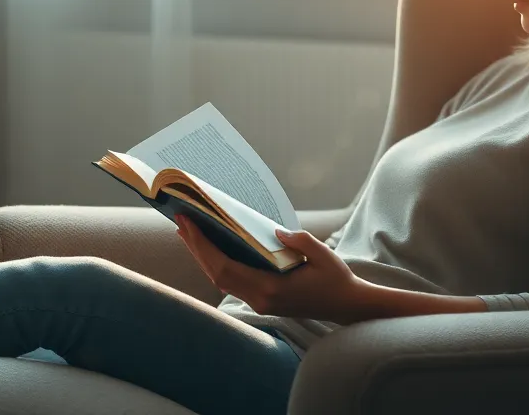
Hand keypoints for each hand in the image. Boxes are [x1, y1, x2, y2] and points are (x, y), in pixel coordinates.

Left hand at [174, 214, 368, 323]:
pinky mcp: (262, 300)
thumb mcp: (322, 254)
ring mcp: (259, 302)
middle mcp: (260, 299)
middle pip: (216, 274)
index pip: (225, 267)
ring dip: (203, 256)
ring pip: (221, 279)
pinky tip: (210, 248)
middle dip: (196, 247)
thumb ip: (299, 241)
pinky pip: (231, 281)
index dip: (203, 246)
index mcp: (271, 289)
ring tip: (188, 232)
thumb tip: (275, 231)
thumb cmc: (336, 279)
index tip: (189, 224)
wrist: (347, 306)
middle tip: (181, 222)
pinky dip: (216, 263)